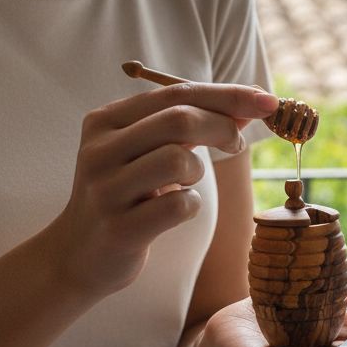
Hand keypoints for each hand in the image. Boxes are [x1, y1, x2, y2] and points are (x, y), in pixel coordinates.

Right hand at [45, 82, 278, 299]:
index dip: (228, 94)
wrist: (78, 254)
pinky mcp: (119, 228)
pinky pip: (179, 205)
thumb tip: (249, 106)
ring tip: (185, 184)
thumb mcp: (144, 151)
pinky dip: (191, 205)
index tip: (267, 101)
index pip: (175, 92)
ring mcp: (106, 190)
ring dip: (199, 171)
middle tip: (236, 143)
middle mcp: (99, 150)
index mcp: (105, 121)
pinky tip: (176, 210)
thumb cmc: (125, 195)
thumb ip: (188, 126)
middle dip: (223, 127)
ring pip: (179, 160)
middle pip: (180, 119)